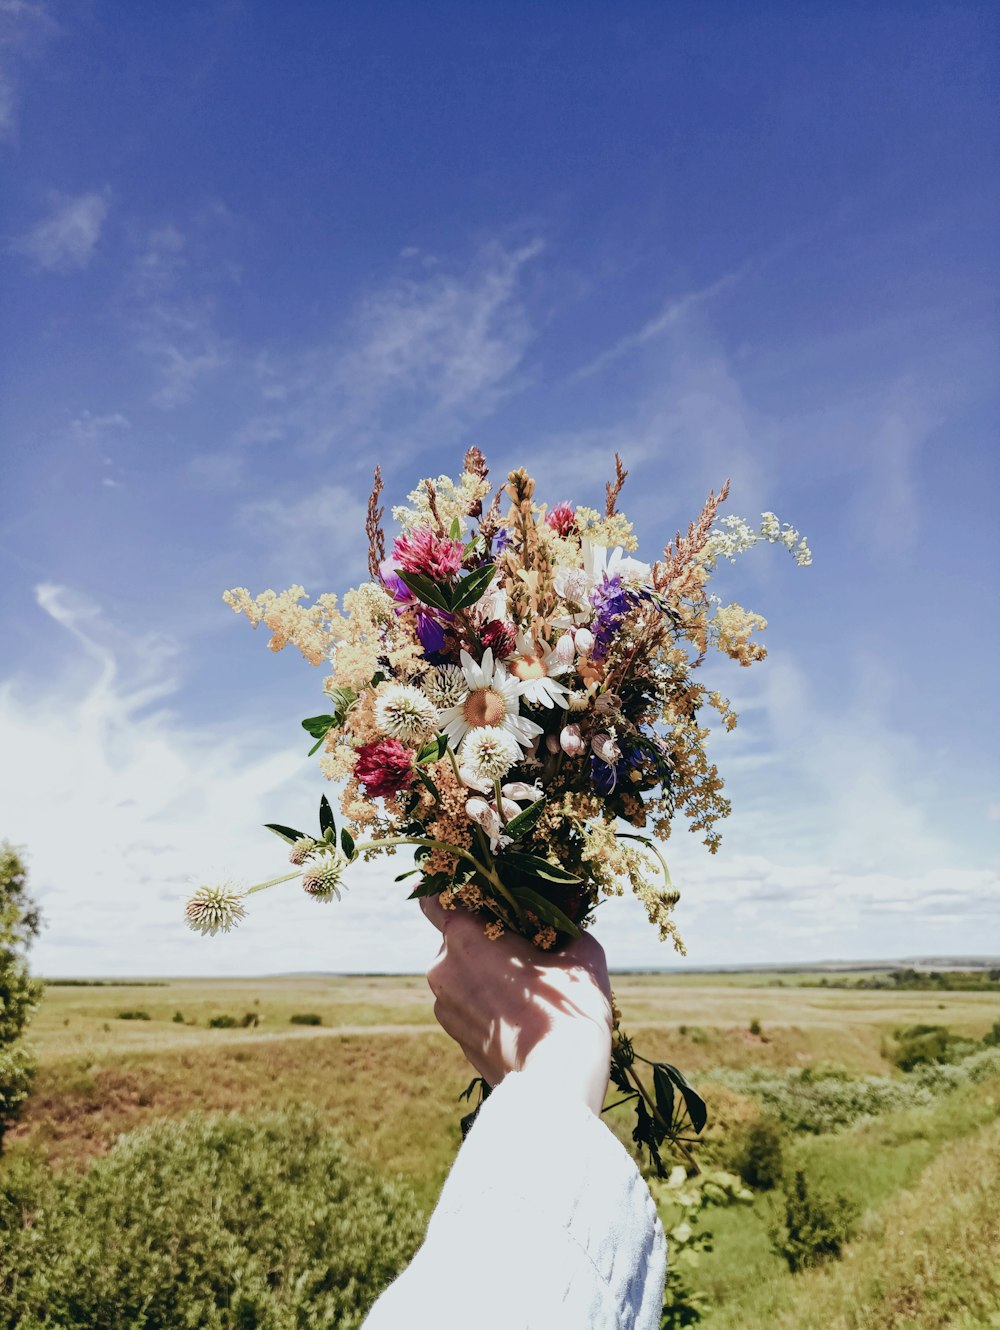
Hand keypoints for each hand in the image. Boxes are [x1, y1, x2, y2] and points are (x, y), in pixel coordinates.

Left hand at [421, 896, 612, 1114]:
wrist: (559, 1078)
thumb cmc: (570, 1006)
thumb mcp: (579, 949)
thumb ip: (559, 925)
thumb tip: (560, 919)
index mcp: (464, 936)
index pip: (434, 897)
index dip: (452, 891)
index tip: (480, 895)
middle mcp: (442, 968)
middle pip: (454, 937)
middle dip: (483, 937)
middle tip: (523, 946)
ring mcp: (444, 1006)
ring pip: (460, 973)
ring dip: (484, 972)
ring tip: (526, 987)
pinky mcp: (454, 1037)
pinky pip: (466, 1004)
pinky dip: (485, 1002)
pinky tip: (519, 1014)